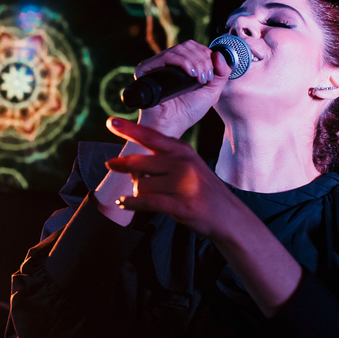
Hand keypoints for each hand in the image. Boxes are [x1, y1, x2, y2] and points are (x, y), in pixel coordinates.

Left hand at [104, 118, 254, 238]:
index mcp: (183, 150)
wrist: (228, 216)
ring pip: (140, 184)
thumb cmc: (201, 190)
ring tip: (146, 196)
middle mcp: (183, 163)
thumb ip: (161, 158)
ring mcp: (183, 184)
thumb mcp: (187, 165)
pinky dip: (130, 203)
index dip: (129, 129)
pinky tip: (123, 202)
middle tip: (111, 165)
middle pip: (138, 162)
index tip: (111, 121)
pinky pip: (146, 202)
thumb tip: (123, 162)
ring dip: (136, 192)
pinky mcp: (181, 204)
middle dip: (122, 165)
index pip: (151, 136)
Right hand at [133, 41, 230, 138]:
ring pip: (179, 49)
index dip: (206, 55)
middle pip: (188, 45)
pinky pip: (167, 56)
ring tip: (198, 78)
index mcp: (181, 66)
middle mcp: (168, 63)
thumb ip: (222, 73)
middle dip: (202, 59)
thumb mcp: (212, 91)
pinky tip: (191, 74)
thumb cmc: (188, 112)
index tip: (211, 74)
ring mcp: (157, 65)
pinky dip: (183, 62)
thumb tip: (218, 53)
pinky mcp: (146, 68)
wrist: (171, 124)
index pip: (195, 47)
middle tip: (205, 77)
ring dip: (195, 61)